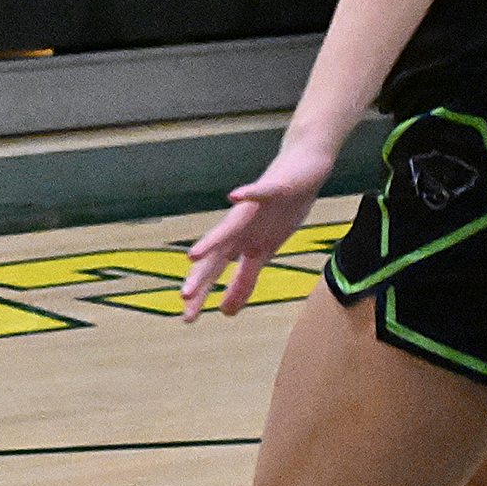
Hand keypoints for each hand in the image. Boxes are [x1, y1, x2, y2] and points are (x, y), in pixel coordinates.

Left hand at [180, 137, 333, 317]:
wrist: (302, 167)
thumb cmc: (281, 210)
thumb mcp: (265, 252)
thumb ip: (244, 280)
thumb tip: (226, 312)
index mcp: (243, 244)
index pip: (218, 273)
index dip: (204, 295)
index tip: (187, 318)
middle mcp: (243, 228)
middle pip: (219, 255)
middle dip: (203, 277)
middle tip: (184, 297)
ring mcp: (255, 208)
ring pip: (232, 226)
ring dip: (214, 240)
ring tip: (194, 255)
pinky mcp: (274, 187)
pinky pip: (260, 191)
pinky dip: (249, 194)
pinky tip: (235, 196)